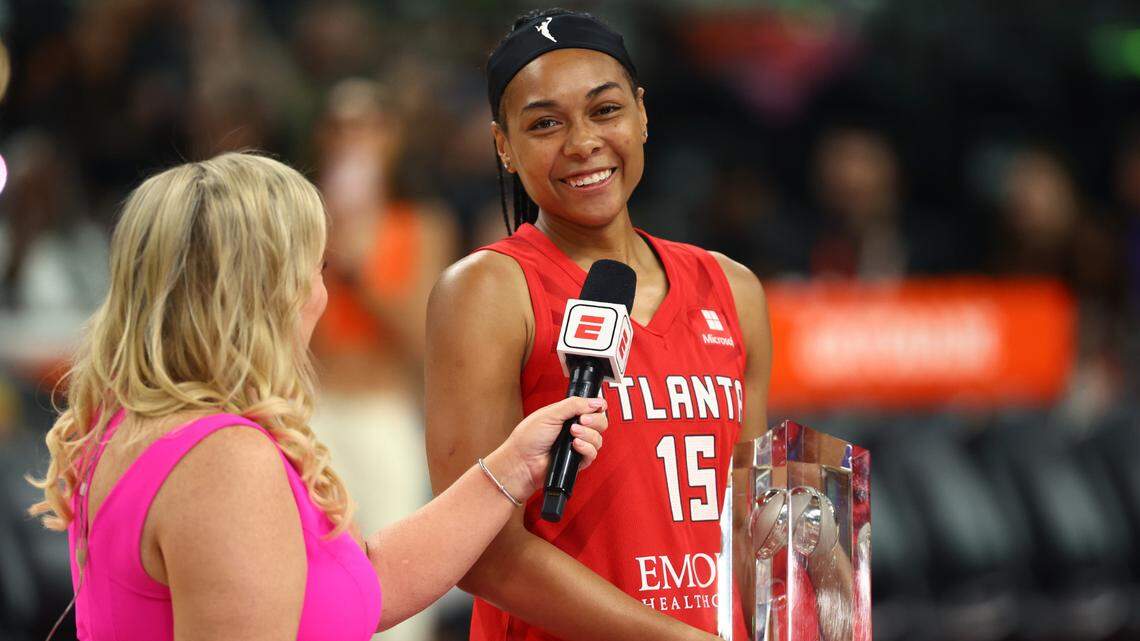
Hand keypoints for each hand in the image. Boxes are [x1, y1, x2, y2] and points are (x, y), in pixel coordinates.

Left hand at [484, 396, 608, 500]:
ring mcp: (578, 445)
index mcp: (568, 415)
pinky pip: (593, 454)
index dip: (597, 407)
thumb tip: (596, 402)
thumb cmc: (528, 438)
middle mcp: (575, 430)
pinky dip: (586, 448)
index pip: (592, 408)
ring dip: (588, 434)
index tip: (597, 407)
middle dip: (594, 420)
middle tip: (581, 420)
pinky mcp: (578, 461)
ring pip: (598, 438)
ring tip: (572, 433)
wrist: (522, 461)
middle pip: (600, 422)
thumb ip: (574, 405)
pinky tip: (575, 445)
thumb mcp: (551, 413)